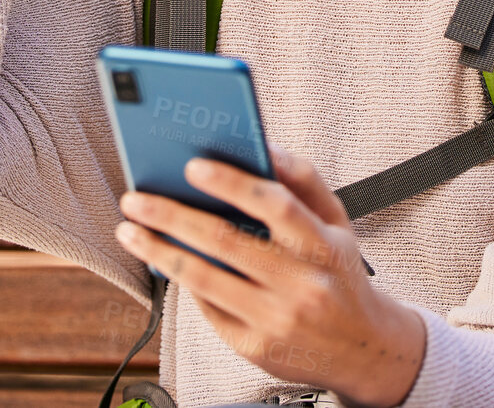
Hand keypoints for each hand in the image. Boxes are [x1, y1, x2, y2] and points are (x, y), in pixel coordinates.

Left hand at [115, 145, 426, 407]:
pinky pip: (208, 308)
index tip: (193, 166)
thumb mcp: (336, 221)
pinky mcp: (255, 348)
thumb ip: (303, 179)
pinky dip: (183, 281)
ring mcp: (276, 320)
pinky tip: (163, 261)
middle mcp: (301, 284)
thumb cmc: (339, 272)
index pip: (275, 205)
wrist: (363, 348)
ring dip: (159, 251)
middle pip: (226, 242)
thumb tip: (263, 145)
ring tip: (130, 230)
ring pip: (205, 279)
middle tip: (136, 198)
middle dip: (172, 216)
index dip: (232, 183)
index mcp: (323, 245)